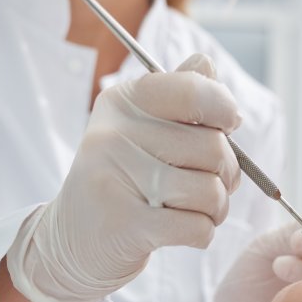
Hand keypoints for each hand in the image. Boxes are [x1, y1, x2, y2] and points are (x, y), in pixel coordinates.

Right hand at [6, 54, 240, 301]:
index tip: (228, 125)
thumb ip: (179, 95)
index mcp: (124, 102)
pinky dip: (203, 233)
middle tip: (210, 184)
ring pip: (211, 191)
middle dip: (227, 173)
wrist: (73, 239)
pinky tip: (183, 230)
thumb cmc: (124, 179)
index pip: (192, 90)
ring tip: (195, 210)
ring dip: (217, 208)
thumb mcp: (142, 128)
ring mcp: (118, 179)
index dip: (223, 107)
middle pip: (213, 147)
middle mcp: (115, 134)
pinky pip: (199, 227)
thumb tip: (206, 63)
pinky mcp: (126, 225)